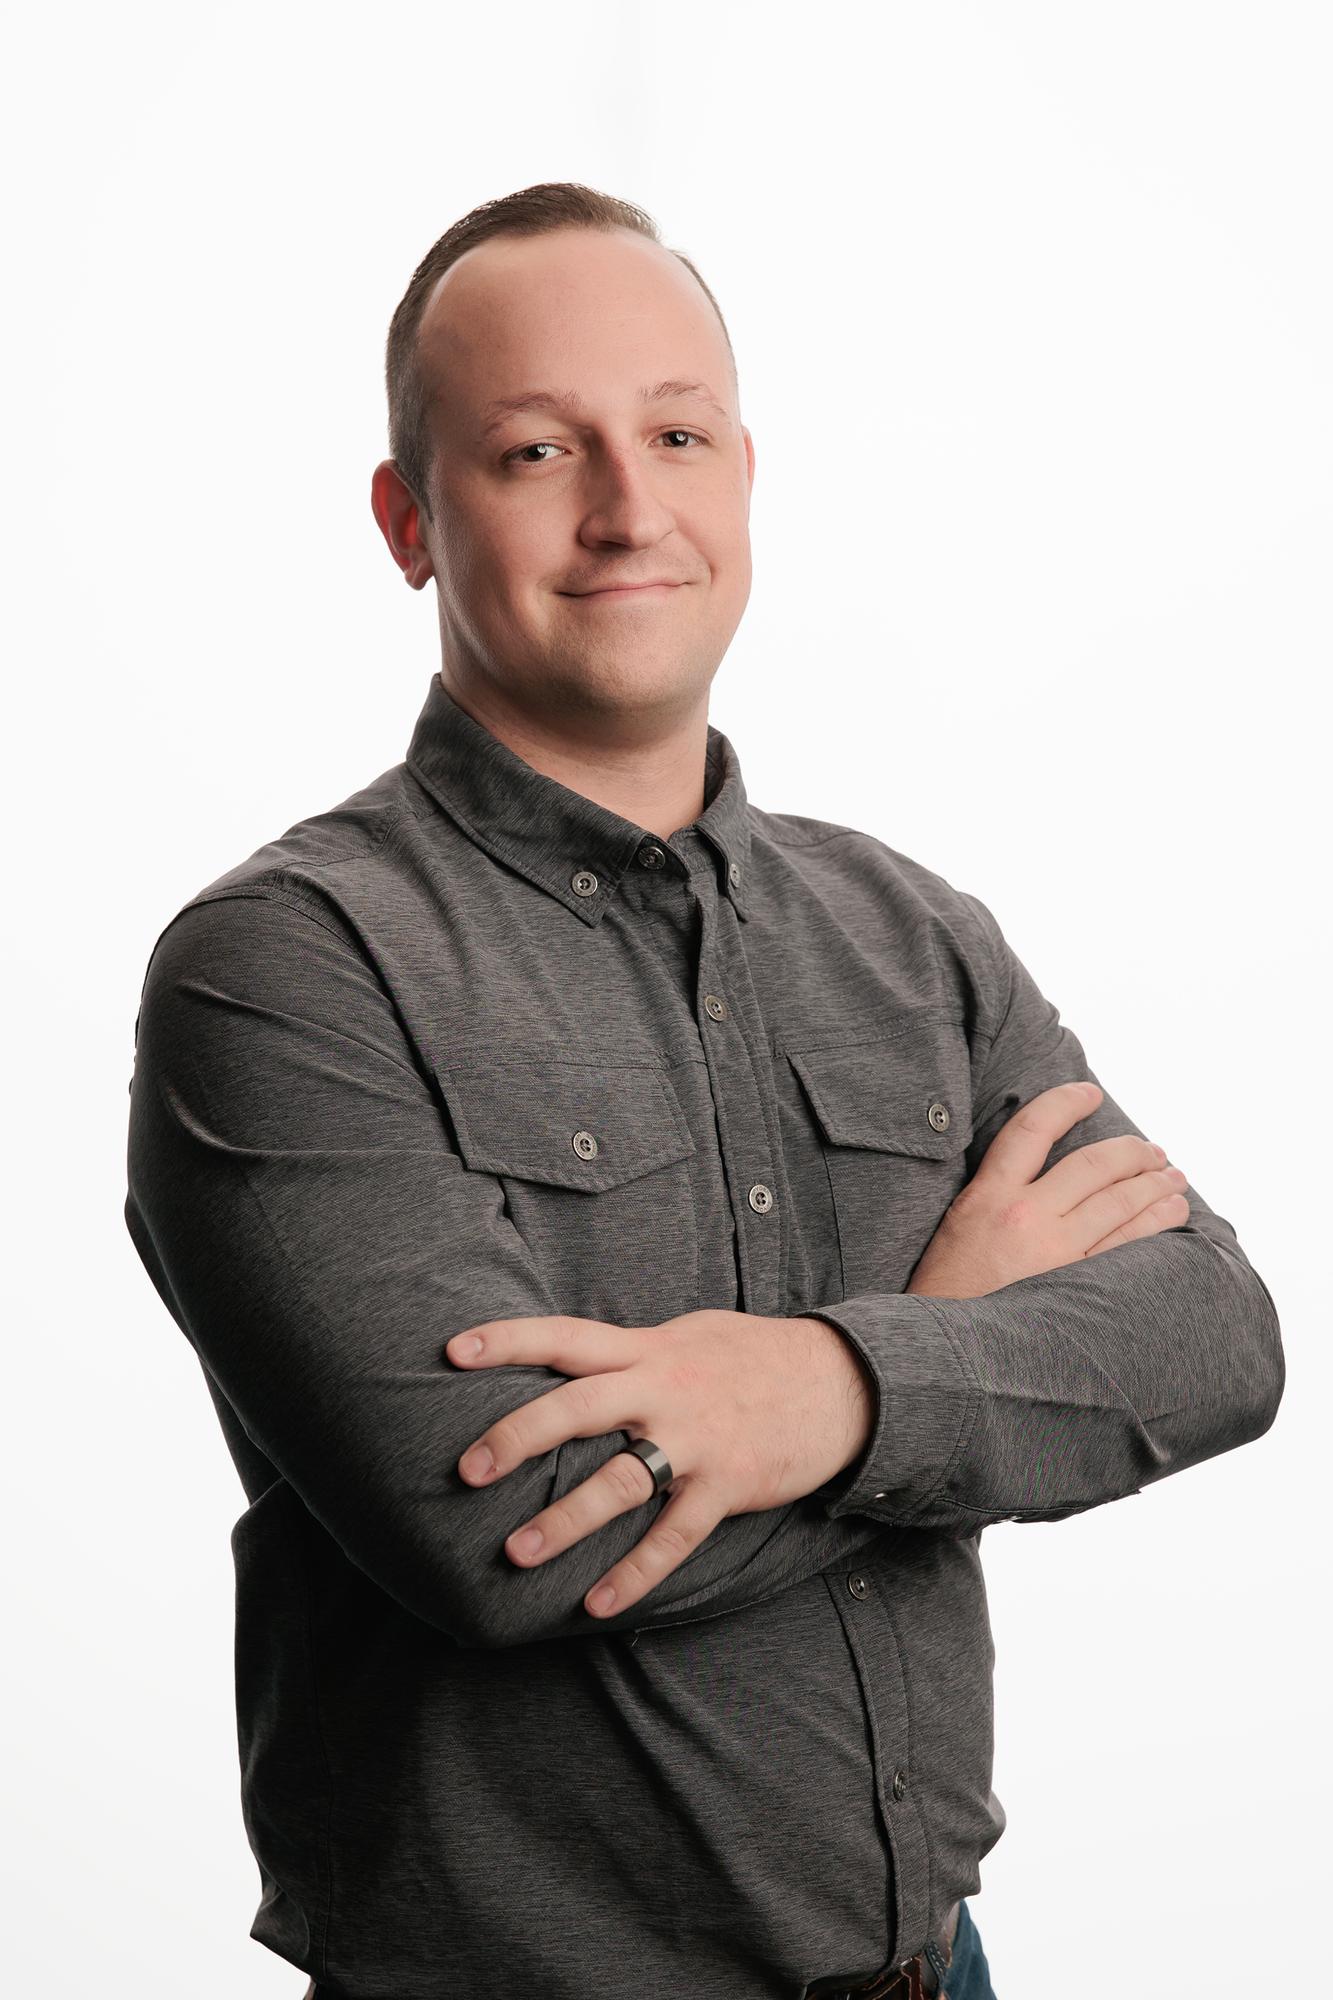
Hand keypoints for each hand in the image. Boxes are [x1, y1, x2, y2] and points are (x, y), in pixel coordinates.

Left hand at [444, 1308, 874, 1618]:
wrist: (844, 1381)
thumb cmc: (753, 1355)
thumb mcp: (688, 1335)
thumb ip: (631, 1353)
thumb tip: (573, 1359)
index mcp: (649, 1350)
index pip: (566, 1336)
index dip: (509, 1340)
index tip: (453, 1350)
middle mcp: (666, 1390)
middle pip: (578, 1408)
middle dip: (519, 1437)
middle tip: (467, 1470)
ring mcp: (697, 1440)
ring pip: (620, 1481)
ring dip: (565, 1519)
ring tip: (516, 1552)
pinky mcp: (728, 1486)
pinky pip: (674, 1537)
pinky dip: (635, 1572)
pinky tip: (597, 1603)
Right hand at [906, 1079, 1190, 1298]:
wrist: (940, 1354)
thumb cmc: (947, 1290)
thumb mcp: (957, 1226)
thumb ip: (995, 1194)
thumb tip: (1040, 1166)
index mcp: (987, 1196)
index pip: (1031, 1129)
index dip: (1064, 1102)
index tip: (1088, 1092)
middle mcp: (1024, 1218)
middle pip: (1093, 1165)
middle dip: (1132, 1152)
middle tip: (1153, 1151)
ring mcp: (1055, 1254)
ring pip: (1120, 1203)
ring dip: (1155, 1185)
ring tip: (1174, 1178)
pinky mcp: (1076, 1288)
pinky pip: (1128, 1246)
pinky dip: (1156, 1223)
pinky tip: (1172, 1213)